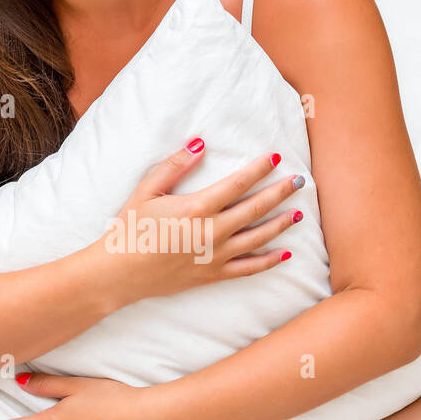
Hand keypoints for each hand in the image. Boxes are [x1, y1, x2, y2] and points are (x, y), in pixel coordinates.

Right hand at [99, 142, 305, 303]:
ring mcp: (215, 256)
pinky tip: (285, 253)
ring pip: (258, 237)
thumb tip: (201, 144)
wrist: (119, 272)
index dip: (259, 169)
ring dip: (281, 223)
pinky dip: (269, 260)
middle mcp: (212, 232)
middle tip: (300, 181)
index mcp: (197, 208)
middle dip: (280, 192)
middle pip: (256, 208)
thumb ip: (174, 165)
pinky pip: (249, 268)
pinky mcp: (213, 275)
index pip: (238, 183)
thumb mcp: (147, 190)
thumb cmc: (130, 228)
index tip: (276, 157)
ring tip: (299, 212)